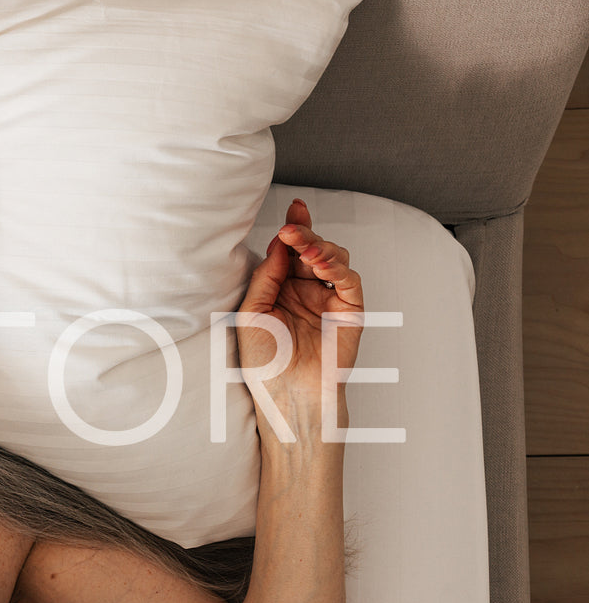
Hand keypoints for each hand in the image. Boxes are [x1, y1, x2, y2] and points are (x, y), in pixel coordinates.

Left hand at [236, 198, 364, 411]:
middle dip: (305, 234)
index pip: (290, 252)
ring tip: (303, 248)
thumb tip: (280, 241)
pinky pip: (349, 281)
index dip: (295, 229)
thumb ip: (266, 276)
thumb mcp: (252, 312)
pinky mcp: (350, 312)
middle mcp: (307, 291)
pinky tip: (321, 263)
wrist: (285, 396)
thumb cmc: (264, 362)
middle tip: (293, 227)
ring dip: (320, 248)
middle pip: (313, 250)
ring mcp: (330, 300)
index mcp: (281, 289)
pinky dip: (338, 267)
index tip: (294, 207)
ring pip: (334, 259)